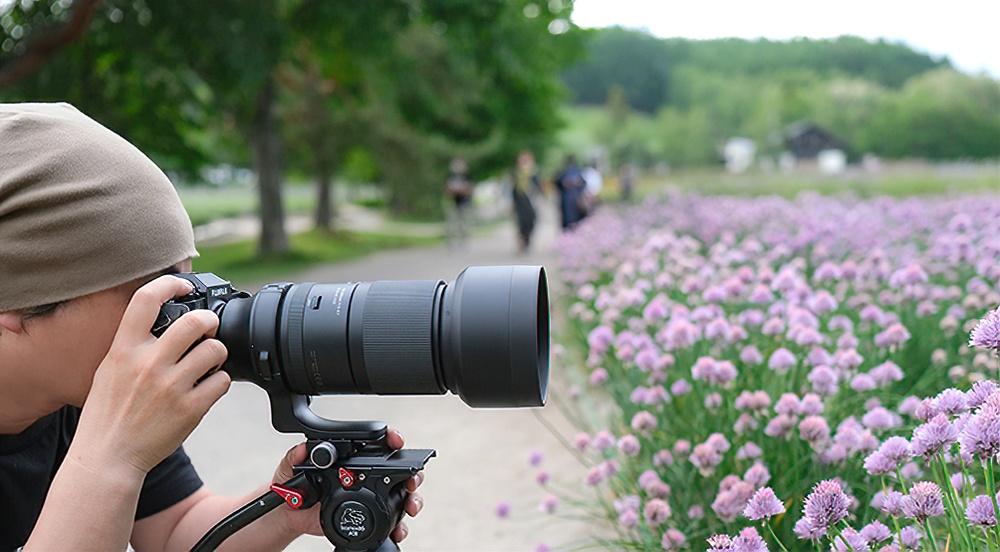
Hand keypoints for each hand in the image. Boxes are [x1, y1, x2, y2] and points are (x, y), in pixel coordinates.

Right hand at [74, 276, 230, 477]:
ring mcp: (171, 387)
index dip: (170, 283)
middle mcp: (148, 364)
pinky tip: (208, 385)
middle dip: (209, 321)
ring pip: (215, 350)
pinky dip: (220, 381)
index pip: (146, 299)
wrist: (108, 456)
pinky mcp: (190, 409)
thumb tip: (161, 320)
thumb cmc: (108, 413)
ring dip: (218, 352)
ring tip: (210, 360)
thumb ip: (133, 345)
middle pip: (196, 322)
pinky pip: (221, 381)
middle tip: (209, 328)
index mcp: (124, 350)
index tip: (183, 286)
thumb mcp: (109, 369)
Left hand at [271, 428, 425, 542]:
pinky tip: (398, 529)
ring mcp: (370, 496)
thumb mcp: (290, 467)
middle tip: (411, 479)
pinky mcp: (369, 517)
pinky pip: (391, 523)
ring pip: (401, 495)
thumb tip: (302, 449)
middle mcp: (366, 476)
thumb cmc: (293, 485)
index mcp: (351, 459)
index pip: (377, 445)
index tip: (397, 441)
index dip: (392, 440)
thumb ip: (294, 456)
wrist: (290, 515)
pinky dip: (399, 527)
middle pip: (399, 470)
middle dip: (412, 473)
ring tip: (411, 505)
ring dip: (412, 499)